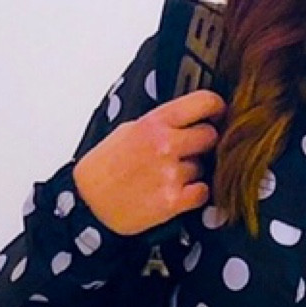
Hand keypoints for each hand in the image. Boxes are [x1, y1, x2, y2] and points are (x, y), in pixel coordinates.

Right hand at [72, 89, 226, 235]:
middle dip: (203, 144)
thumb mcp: (128, 130)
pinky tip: (176, 191)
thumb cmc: (105, 167)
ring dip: (193, 172)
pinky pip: (203, 192)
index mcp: (154, 122)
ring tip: (168, 175)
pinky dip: (194, 193)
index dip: (216, 107)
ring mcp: (170, 173)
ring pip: (204, 167)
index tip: (218, 114)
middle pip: (211, 136)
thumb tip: (192, 118)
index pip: (203, 103)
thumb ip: (161, 123)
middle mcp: (165, 144)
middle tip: (189, 151)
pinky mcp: (173, 201)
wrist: (87, 203)